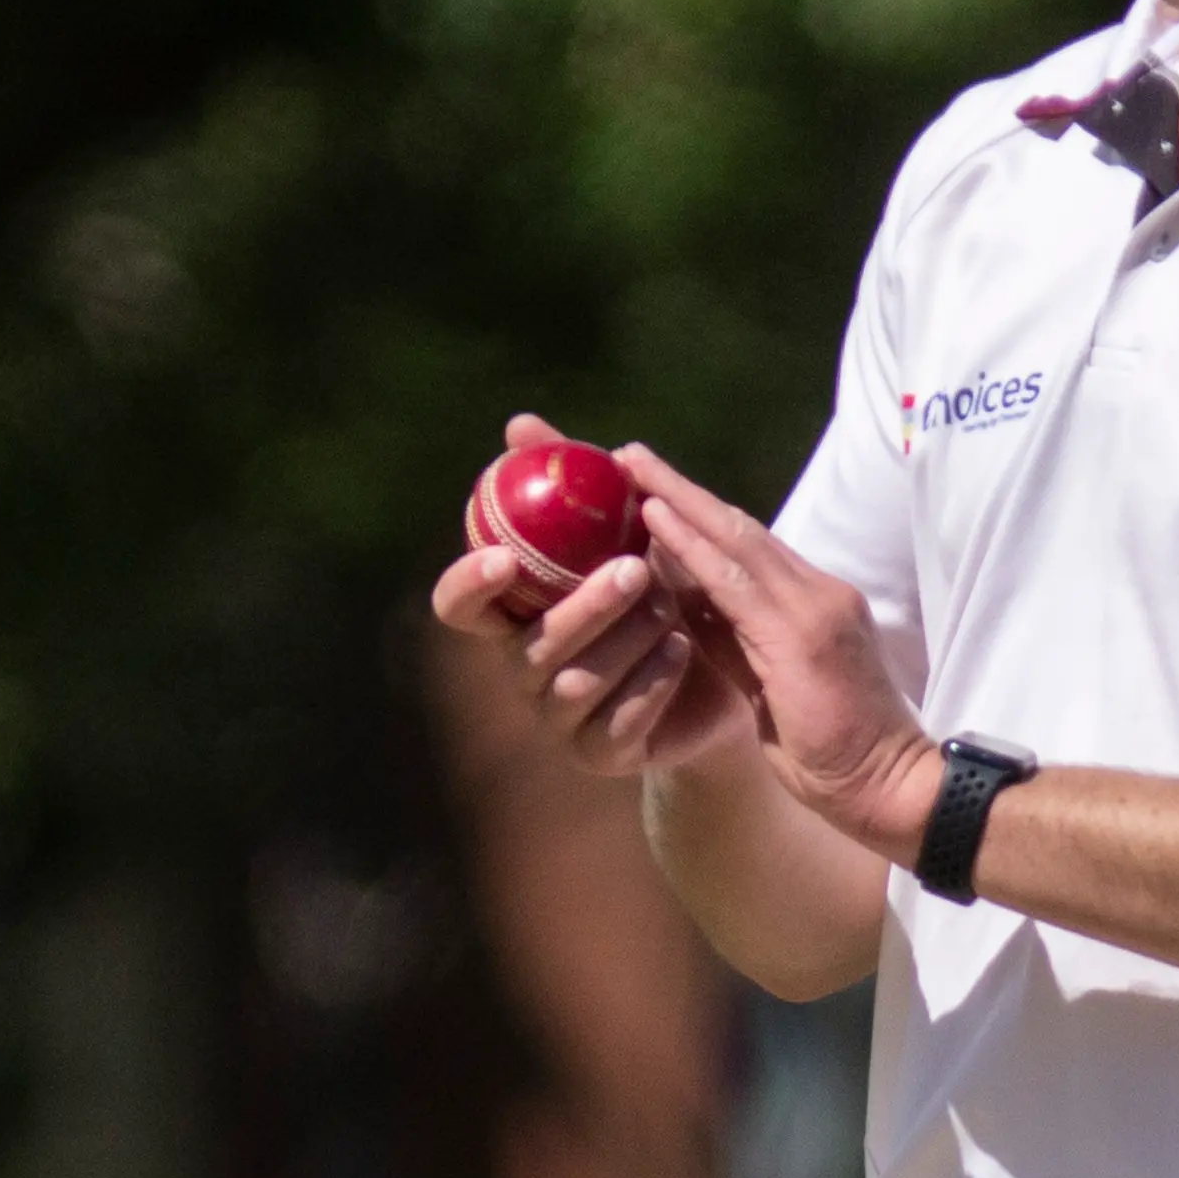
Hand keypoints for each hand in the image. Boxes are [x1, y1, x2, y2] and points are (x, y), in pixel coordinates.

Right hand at [430, 414, 748, 773]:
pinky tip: (681, 649)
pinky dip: (651, 683)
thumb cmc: (654, 588)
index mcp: (514, 613)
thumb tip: (520, 424)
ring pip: (574, 685)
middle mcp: (523, 668)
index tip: (504, 558)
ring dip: (627, 641)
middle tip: (635, 569)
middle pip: (530, 647)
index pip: (457, 607)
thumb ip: (566, 484)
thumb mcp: (618, 530)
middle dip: (583, 607)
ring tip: (672, 607)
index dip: (468, 585)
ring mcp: (558, 719)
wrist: (721, 670)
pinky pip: (617, 724)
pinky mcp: (601, 753)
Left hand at [619, 445, 940, 858]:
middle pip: (739, 527)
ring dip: (678, 500)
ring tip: (632, 468)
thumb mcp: (772, 686)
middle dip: (681, 489)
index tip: (652, 488)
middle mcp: (819, 591)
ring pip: (734, 538)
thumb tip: (686, 605)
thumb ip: (735, 640)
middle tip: (630, 455)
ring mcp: (813, 607)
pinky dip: (690, 545)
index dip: (700, 515)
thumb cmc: (835, 752)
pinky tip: (655, 521)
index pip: (750, 547)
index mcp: (816, 603)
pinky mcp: (799, 634)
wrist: (892, 788)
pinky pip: (732, 580)